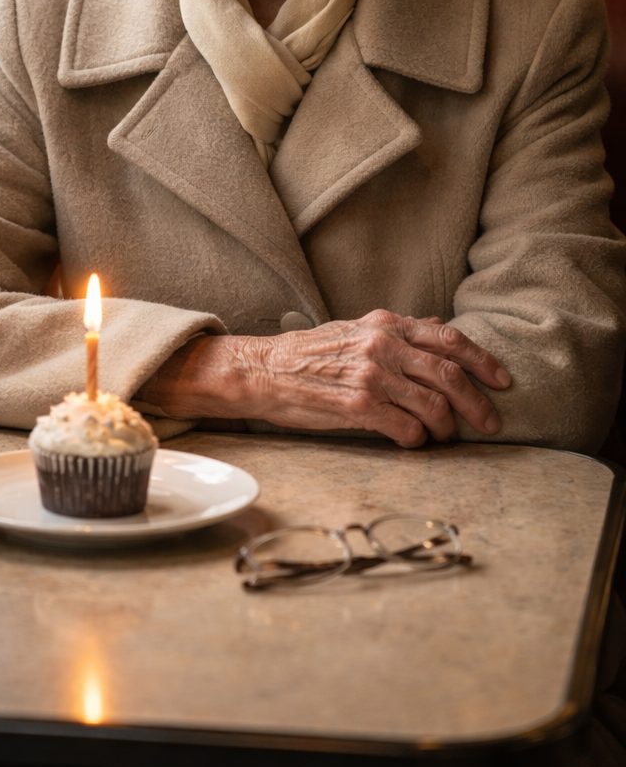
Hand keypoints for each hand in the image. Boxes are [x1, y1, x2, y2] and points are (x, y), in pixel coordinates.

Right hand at [244, 310, 510, 447]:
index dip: (483, 360)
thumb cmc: (311, 354)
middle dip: (477, 403)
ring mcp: (371, 376)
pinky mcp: (358, 407)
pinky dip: (418, 440)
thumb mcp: (357, 329)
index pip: (448, 338)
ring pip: (434, 406)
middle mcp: (383, 346)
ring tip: (443, 437)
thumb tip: (437, 324)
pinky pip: (407, 429)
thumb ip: (398, 330)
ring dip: (447, 428)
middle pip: (450, 375)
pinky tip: (413, 442)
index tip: (502, 381)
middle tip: (491, 423)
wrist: (264, 371)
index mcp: (386, 324)